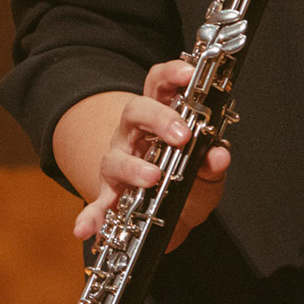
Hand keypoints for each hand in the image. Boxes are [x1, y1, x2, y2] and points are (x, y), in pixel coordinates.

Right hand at [72, 59, 230, 251]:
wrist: (172, 217)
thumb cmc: (190, 183)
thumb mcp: (208, 172)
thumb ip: (213, 162)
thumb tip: (219, 156)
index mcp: (161, 117)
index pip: (160, 84)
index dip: (172, 74)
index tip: (189, 74)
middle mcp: (134, 135)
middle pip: (136, 111)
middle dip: (159, 119)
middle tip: (183, 135)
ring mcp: (118, 162)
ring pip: (115, 156)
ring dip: (133, 166)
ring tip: (153, 177)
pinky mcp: (110, 194)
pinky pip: (97, 203)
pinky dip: (90, 216)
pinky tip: (84, 229)